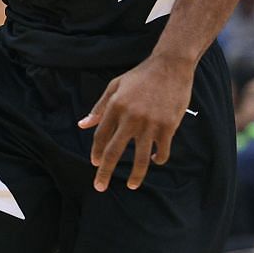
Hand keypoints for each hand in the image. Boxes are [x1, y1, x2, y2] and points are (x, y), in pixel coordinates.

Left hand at [78, 53, 195, 191]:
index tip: (95, 164)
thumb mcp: (114, 87)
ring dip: (135, 175)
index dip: (96, 152)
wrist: (170, 66)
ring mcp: (150, 123)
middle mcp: (131, 118)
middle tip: (99, 186)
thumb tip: (82, 125)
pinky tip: (154, 161)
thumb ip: (99, 108)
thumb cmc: (140, 76)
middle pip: (114, 151)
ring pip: (140, 157)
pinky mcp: (168, 126)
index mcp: (115, 107)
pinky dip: (158, 159)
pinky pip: (162, 150)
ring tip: (131, 185)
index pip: (101, 136)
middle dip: (105, 172)